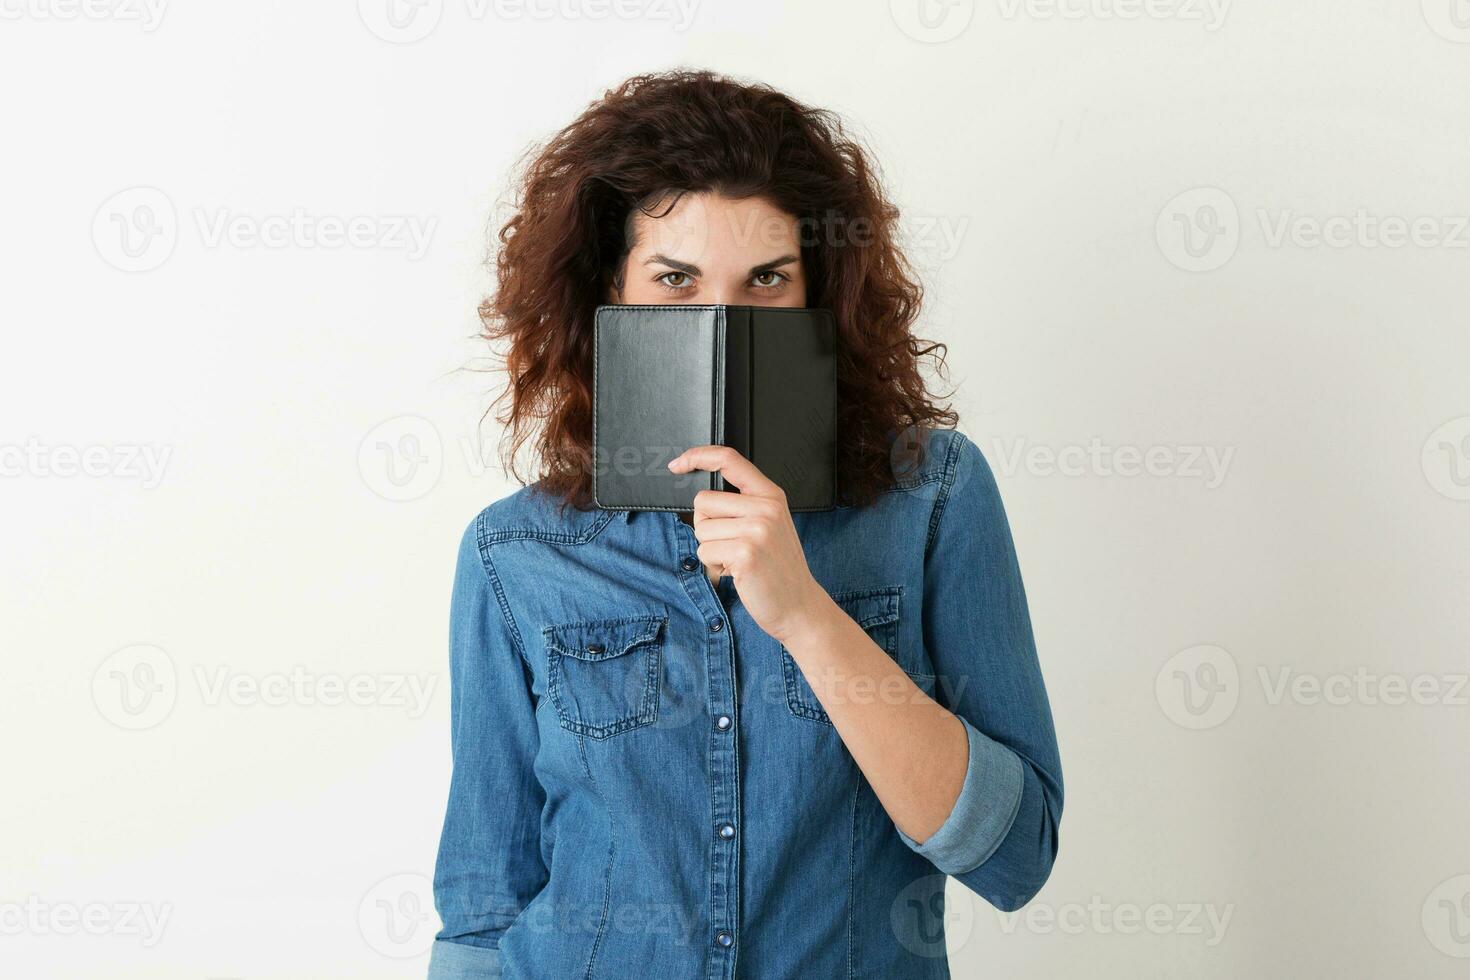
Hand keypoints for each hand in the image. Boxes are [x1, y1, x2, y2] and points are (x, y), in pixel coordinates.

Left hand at [668, 445, 831, 645]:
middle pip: (703, 501)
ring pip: (701, 529)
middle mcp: (766, 508)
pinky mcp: (745, 553)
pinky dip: (713, 565)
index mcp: (771, 495)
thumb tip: (702, 497)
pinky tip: (737, 571)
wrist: (799, 605)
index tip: (679, 463)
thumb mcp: (770, 525)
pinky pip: (704, 551)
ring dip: (711, 549)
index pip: (729, 459)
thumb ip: (744, 504)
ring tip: (738, 560)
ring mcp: (757, 529)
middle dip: (707, 526)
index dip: (698, 456)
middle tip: (733, 544)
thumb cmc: (778, 568)